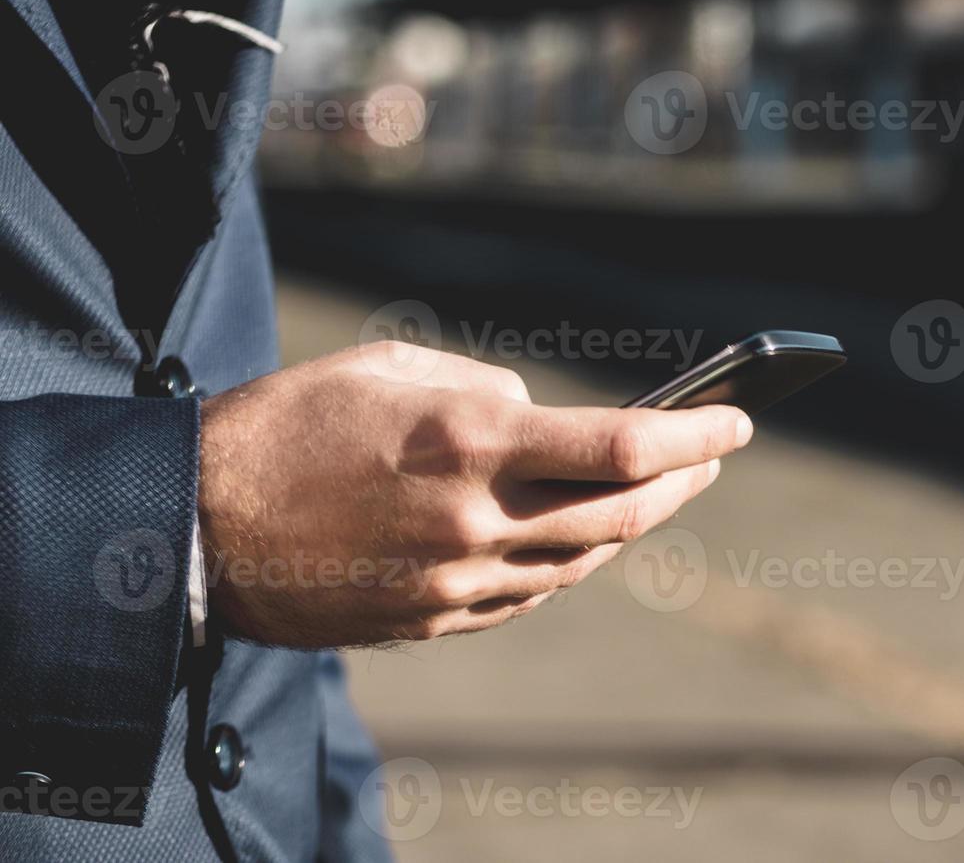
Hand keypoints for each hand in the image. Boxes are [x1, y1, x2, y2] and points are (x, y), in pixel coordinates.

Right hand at [197, 342, 750, 647]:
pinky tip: (577, 536)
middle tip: (713, 455)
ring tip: (657, 490)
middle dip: (683, 482)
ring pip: (580, 560)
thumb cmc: (288, 425)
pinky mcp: (435, 620)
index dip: (695, 434)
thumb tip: (537, 417)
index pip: (623, 446)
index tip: (738, 421)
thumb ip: (481, 389)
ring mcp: (459, 581)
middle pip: (621, 513)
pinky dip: (567, 561)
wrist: (197, 528)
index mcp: (472, 444)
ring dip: (630, 525)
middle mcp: (478, 520)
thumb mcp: (388, 370)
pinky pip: (529, 594)